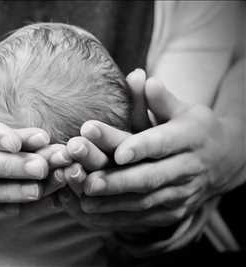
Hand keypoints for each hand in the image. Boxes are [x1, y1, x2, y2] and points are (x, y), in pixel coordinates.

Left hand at [58, 70, 244, 230]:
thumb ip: (159, 98)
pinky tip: (95, 214)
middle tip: (89, 182)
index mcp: (189, 137)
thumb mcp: (183, 109)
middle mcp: (187, 168)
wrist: (224, 161)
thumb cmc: (194, 130)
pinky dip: (119, 218)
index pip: (162, 142)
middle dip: (119, 181)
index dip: (141, 147)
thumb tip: (138, 76)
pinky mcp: (175, 212)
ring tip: (84, 200)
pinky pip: (145, 219)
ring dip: (114, 202)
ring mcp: (182, 194)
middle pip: (151, 176)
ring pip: (146, 201)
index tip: (118, 152)